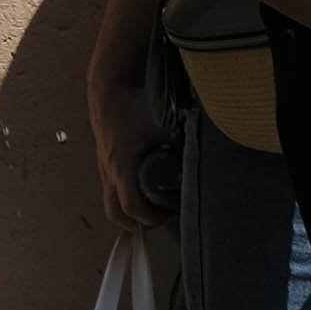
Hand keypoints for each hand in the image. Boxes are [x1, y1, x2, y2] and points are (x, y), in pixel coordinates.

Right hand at [88, 57, 176, 231]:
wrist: (109, 85)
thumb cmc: (135, 104)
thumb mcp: (165, 125)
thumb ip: (184, 144)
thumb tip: (207, 158)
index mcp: (123, 166)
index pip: (132, 208)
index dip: (151, 219)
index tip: (168, 216)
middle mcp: (108, 170)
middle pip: (115, 213)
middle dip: (135, 224)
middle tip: (158, 219)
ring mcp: (103, 165)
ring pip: (110, 200)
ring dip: (128, 210)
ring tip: (152, 207)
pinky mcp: (103, 158)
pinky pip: (110, 186)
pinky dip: (123, 194)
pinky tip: (141, 187)